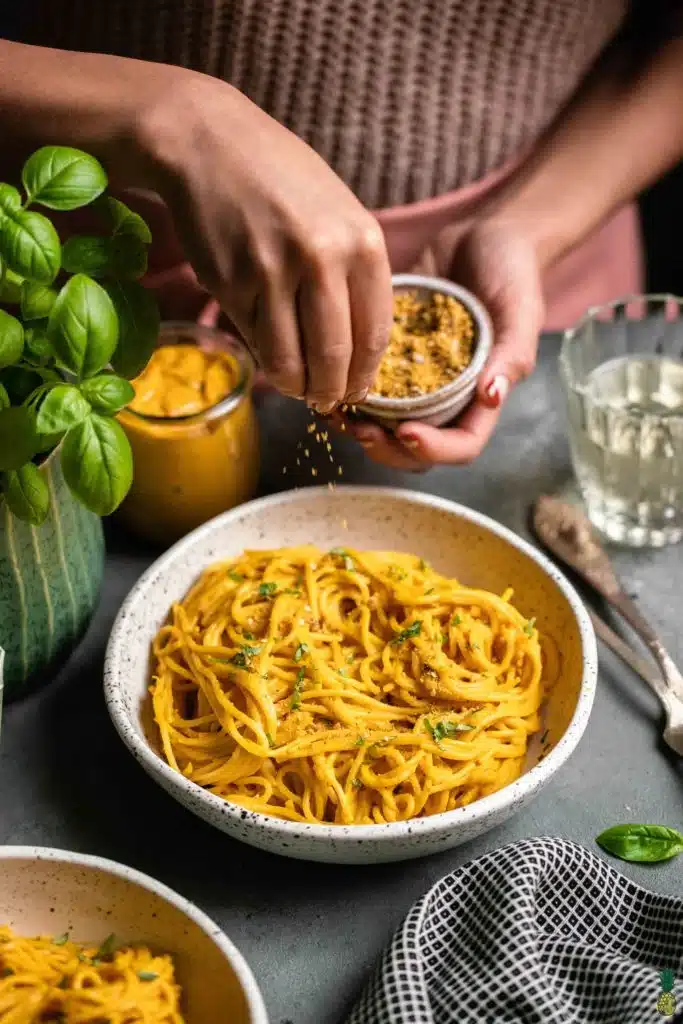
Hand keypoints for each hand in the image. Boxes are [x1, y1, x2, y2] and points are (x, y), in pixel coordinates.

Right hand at [138, 71, 392, 410]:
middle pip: (334, 356)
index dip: (366, 373)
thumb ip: (355, 270)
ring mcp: (273, 273)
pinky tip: (271, 357)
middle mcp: (322, 259)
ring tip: (299, 389)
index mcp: (362, 241)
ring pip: (290, 358)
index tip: (359, 390)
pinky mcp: (232, 284)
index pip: (374, 333)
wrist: (207, 141)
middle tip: (329, 401)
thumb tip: (360, 343)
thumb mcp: (338, 211)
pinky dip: (266, 358)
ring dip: (296, 386)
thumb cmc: (280, 177)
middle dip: (333, 390)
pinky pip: (255, 339)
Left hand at [346, 219, 544, 469]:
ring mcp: (416, 380)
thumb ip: (511, 355)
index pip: (461, 446)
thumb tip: (492, 397)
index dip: (433, 449)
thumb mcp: (521, 311)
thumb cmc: (513, 272)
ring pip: (385, 426)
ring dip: (360, 429)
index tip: (406, 431)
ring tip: (336, 413)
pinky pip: (367, 388)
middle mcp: (447, 398)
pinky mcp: (390, 357)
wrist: (483, 234)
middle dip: (387, 448)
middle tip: (359, 430)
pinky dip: (346, 390)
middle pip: (416, 449)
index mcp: (482, 398)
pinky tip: (326, 377)